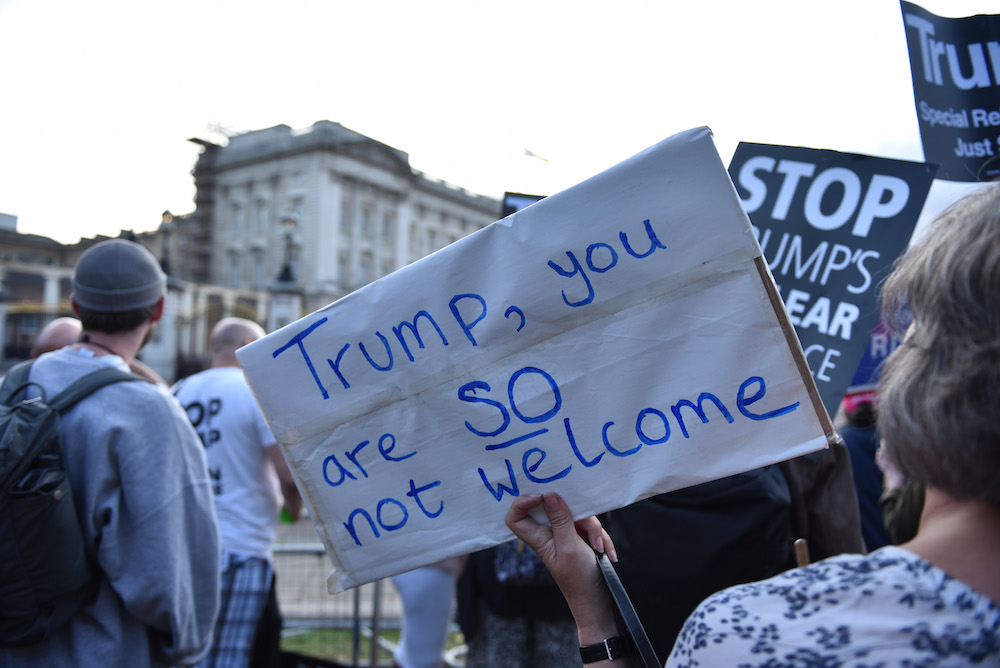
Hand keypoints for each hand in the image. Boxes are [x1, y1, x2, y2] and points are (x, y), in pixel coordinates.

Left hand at [505, 493, 619, 642]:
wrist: (599, 601)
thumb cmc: (580, 579)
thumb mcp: (570, 547)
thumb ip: (560, 520)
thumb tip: (549, 495)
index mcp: (538, 538)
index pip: (516, 517)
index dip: (522, 502)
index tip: (543, 496)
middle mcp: (549, 534)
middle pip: (554, 508)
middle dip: (576, 513)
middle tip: (586, 526)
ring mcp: (565, 534)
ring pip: (576, 515)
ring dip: (592, 528)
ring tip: (599, 547)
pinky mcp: (581, 536)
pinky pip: (589, 525)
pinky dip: (599, 535)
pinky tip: (606, 551)